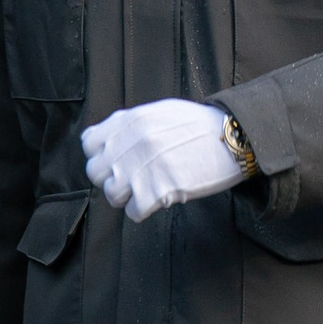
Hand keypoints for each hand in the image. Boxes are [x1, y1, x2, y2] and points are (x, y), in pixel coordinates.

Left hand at [81, 99, 247, 224]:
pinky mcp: (159, 190)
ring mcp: (144, 166)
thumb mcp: (160, 112)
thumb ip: (130, 125)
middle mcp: (132, 142)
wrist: (233, 139)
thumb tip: (104, 140)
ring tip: (147, 190)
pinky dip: (144, 210)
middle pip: (96, 172)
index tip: (116, 161)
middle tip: (133, 180)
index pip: (89, 144)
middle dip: (112, 179)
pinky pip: (133, 212)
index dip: (101, 155)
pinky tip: (160, 199)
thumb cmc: (200, 126)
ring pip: (112, 194)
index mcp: (130, 121)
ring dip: (128, 197)